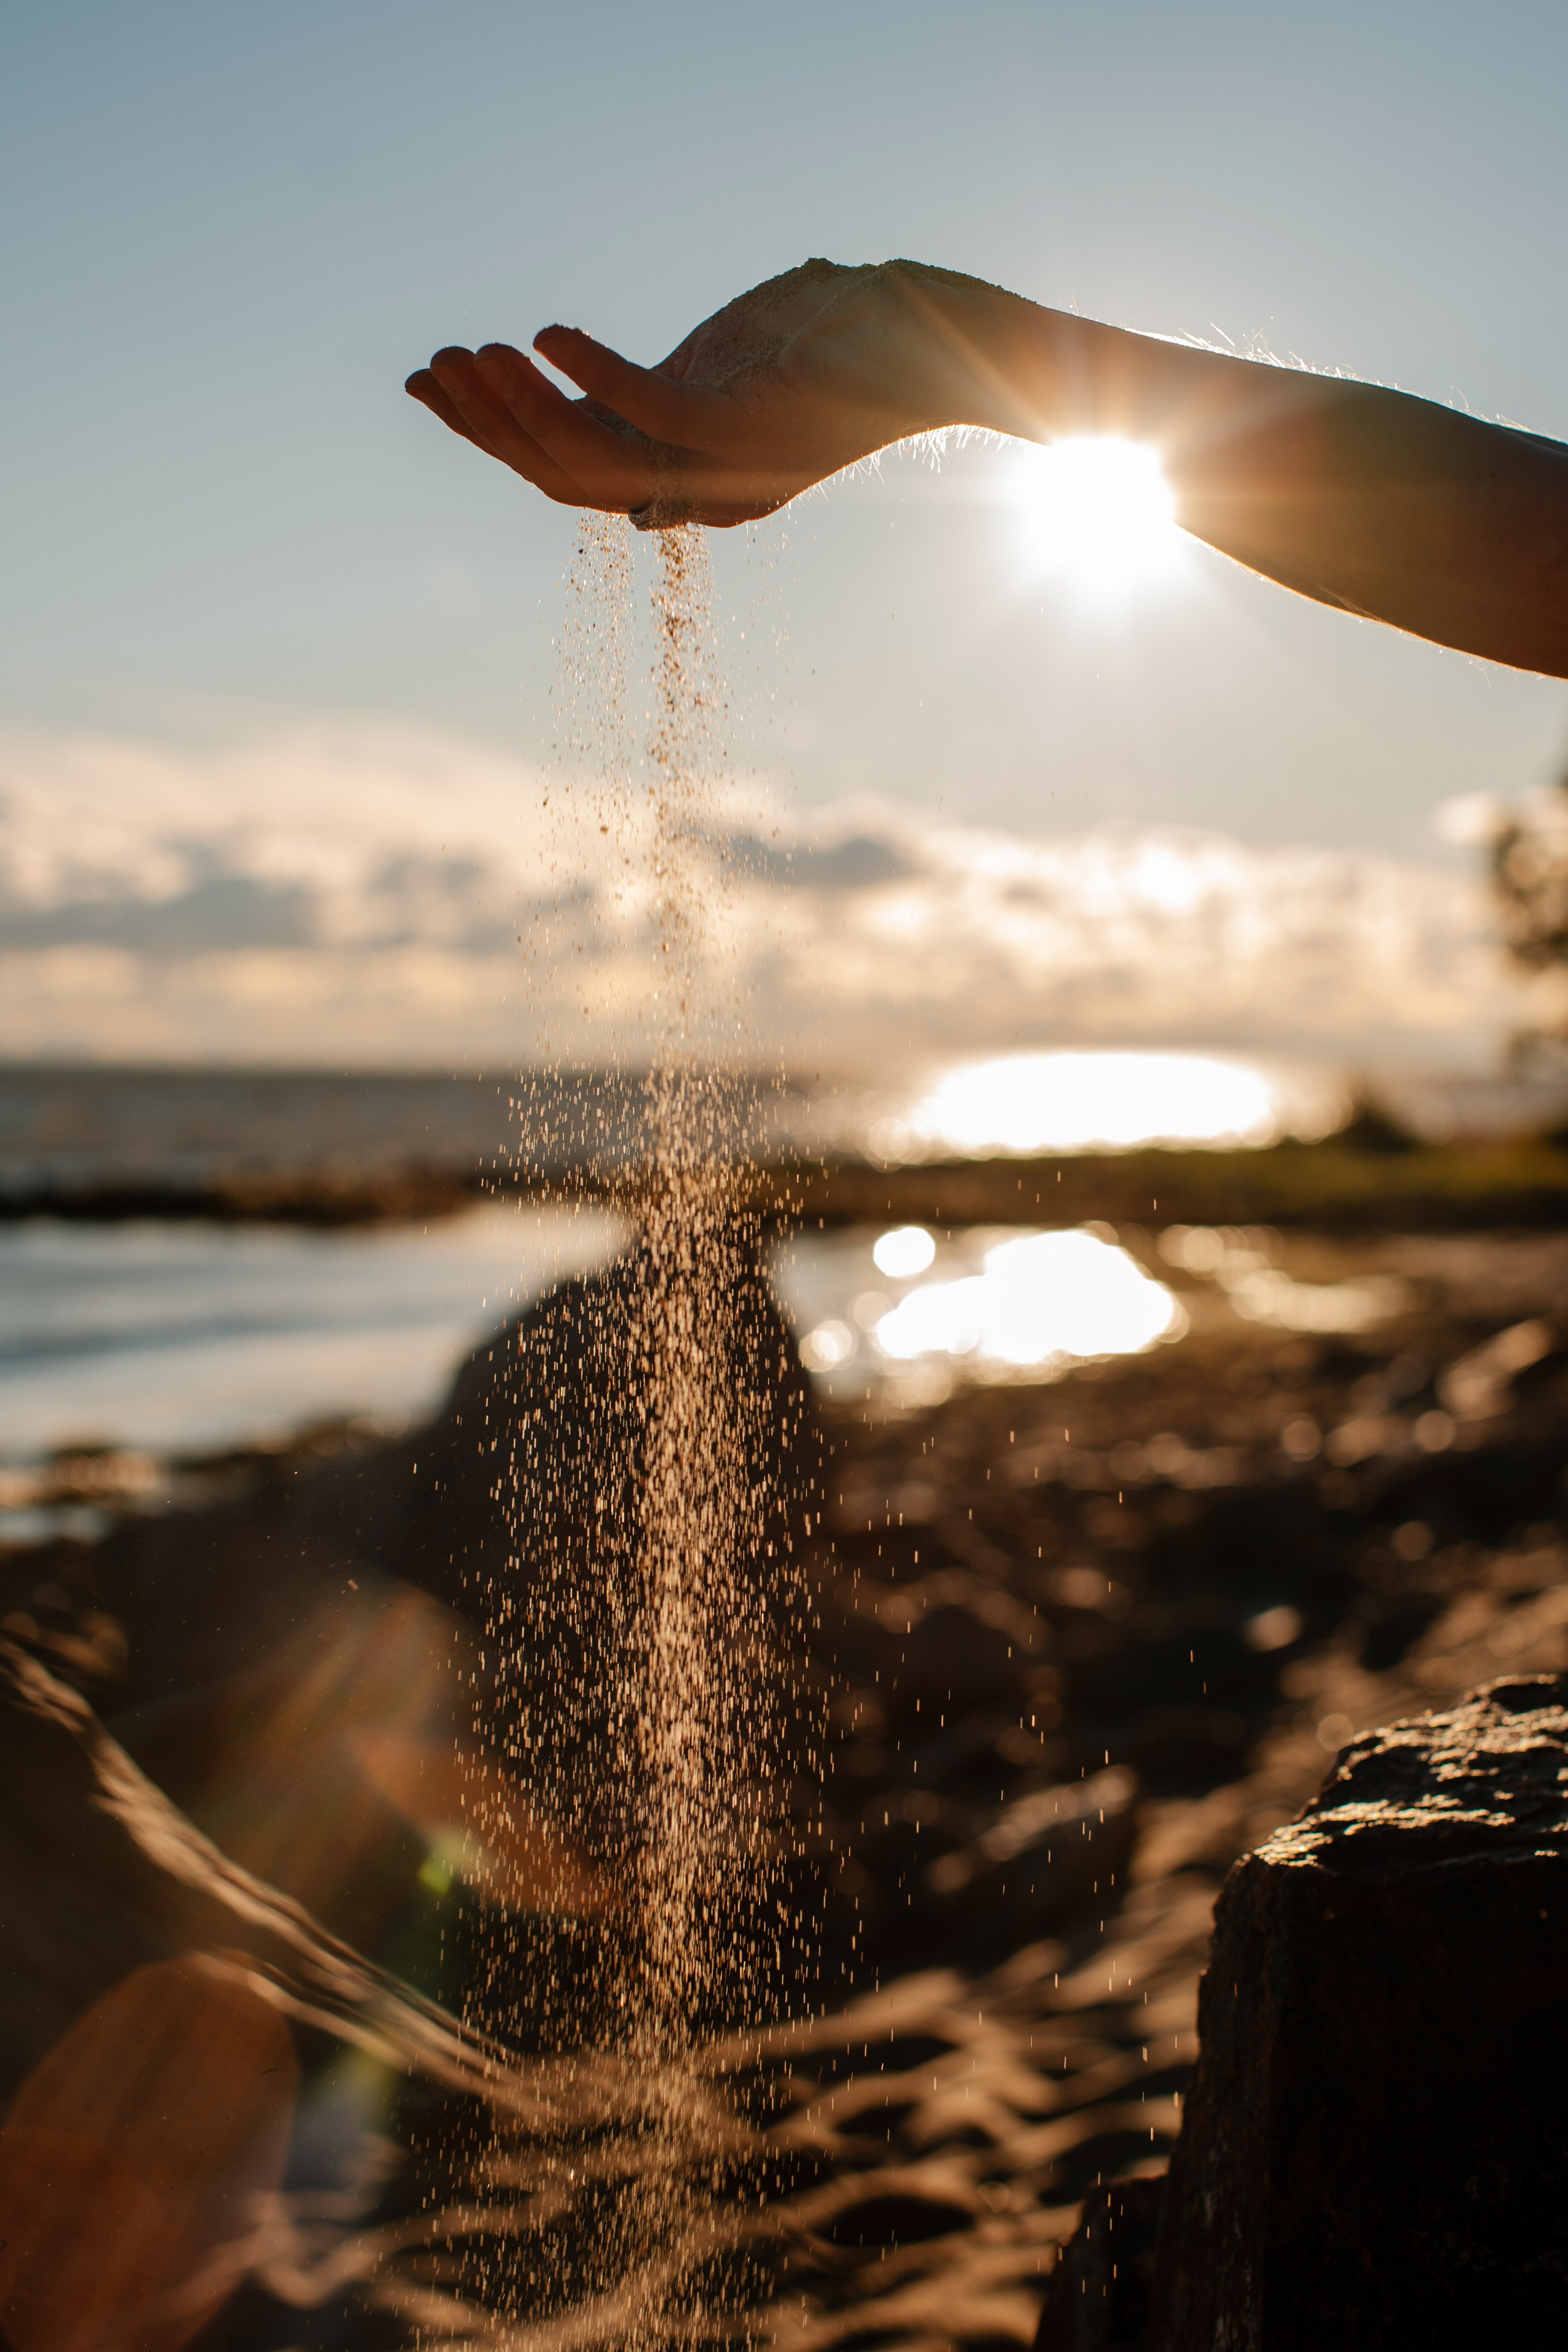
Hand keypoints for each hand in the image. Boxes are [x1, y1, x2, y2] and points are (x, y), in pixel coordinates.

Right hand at [405, 259, 1001, 527]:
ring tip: (469, 353)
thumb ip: (657, 406)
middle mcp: (698, 491)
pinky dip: (592, 373)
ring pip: (591, 456)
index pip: (566, 473)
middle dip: (487, 426)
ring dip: (520, 404)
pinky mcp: (744, 427)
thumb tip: (598, 439)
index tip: (434, 385)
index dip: (492, 437)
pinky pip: (648, 412)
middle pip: (563, 476)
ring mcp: (722, 465)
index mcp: (687, 483)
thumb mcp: (723, 374)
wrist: (930, 338)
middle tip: (428, 370)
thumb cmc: (830, 342)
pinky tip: (545, 332)